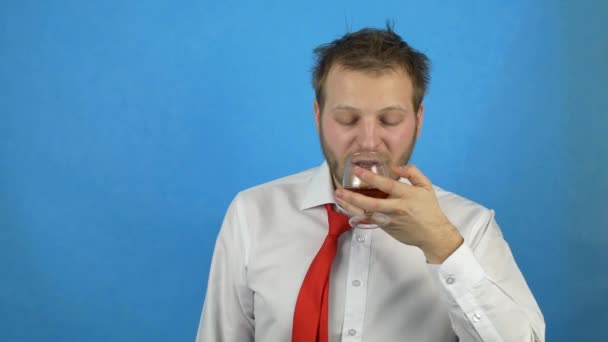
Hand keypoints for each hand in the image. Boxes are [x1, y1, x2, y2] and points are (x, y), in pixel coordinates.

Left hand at [335, 164, 462, 263]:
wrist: (433, 234)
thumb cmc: (429, 209)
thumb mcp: (426, 186)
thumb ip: (412, 173)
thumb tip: (396, 167)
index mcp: (407, 195)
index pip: (386, 185)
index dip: (370, 177)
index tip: (356, 170)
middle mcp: (396, 208)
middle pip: (371, 203)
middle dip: (353, 197)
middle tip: (339, 190)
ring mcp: (389, 219)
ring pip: (366, 213)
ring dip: (350, 206)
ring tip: (338, 197)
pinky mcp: (385, 227)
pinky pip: (367, 220)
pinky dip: (355, 214)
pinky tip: (346, 207)